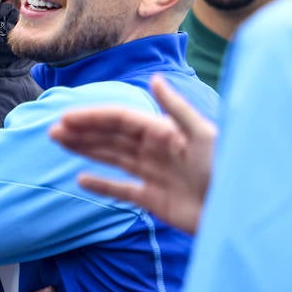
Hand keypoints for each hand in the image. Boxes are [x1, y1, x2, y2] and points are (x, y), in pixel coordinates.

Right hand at [48, 74, 214, 233]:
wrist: (240, 213)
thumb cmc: (227, 170)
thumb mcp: (204, 135)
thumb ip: (177, 108)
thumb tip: (153, 79)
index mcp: (164, 132)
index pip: (121, 120)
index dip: (93, 118)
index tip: (66, 118)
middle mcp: (156, 151)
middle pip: (112, 137)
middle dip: (83, 132)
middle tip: (52, 131)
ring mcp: (154, 175)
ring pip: (113, 158)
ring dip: (86, 150)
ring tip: (59, 143)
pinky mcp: (155, 201)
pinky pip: (122, 190)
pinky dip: (102, 185)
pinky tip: (81, 179)